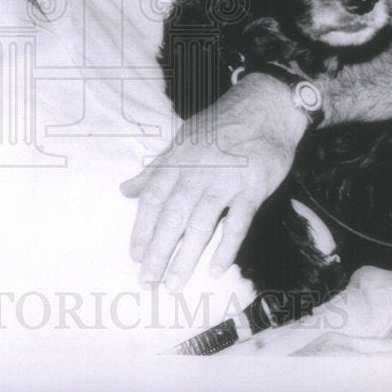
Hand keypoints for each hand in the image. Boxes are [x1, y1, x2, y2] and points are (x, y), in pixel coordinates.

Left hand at [120, 74, 306, 289]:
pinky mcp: (253, 187)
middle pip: (172, 217)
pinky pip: (237, 222)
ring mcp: (226, 180)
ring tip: (174, 282)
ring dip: (186, 256)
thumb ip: (155, 170)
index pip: (153, 199)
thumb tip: (126, 190)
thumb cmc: (221, 127)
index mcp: (177, 161)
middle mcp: (197, 171)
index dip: (142, 229)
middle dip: (157, 251)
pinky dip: (226, 247)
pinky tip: (216, 269)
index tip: (134, 255)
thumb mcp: (181, 142)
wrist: (265, 108)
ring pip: (201, 224)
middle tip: (148, 281)